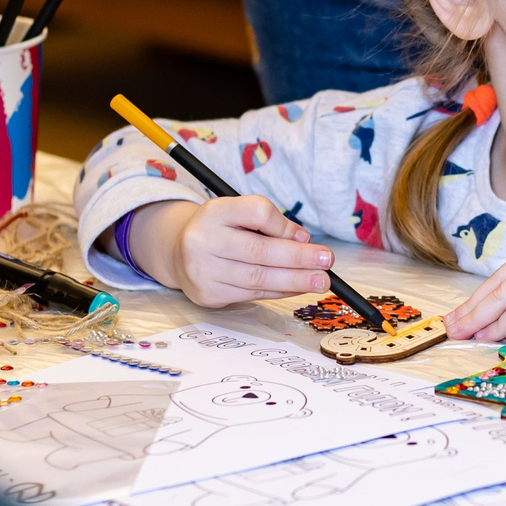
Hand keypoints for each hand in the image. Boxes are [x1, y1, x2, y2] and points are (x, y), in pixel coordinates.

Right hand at [133, 198, 332, 307]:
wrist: (179, 254)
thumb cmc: (221, 231)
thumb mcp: (238, 214)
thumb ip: (270, 222)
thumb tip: (304, 240)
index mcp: (214, 211)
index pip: (256, 212)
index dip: (284, 225)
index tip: (306, 235)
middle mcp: (203, 240)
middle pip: (259, 250)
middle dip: (298, 258)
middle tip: (326, 261)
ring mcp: (202, 270)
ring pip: (257, 277)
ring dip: (294, 280)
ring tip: (320, 281)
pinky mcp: (207, 294)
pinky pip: (251, 294)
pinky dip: (279, 291)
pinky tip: (297, 288)